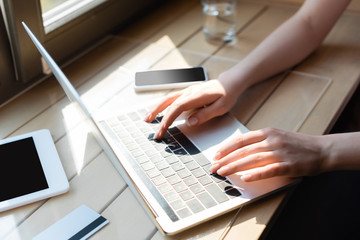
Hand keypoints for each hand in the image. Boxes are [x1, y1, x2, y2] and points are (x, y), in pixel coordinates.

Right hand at [145, 80, 237, 138]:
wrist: (230, 82)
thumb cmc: (227, 95)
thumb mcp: (221, 107)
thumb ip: (205, 114)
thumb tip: (190, 122)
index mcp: (196, 96)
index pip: (176, 108)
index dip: (167, 119)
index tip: (162, 130)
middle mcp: (188, 92)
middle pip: (168, 102)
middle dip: (157, 114)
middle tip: (150, 127)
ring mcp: (187, 92)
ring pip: (167, 99)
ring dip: (156, 108)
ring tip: (147, 118)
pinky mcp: (187, 93)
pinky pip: (172, 99)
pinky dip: (162, 105)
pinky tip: (158, 111)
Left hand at [210, 128, 325, 181]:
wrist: (322, 149)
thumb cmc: (297, 144)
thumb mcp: (276, 136)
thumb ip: (259, 142)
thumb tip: (239, 150)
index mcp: (267, 132)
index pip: (241, 140)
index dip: (226, 148)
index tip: (216, 156)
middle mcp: (271, 140)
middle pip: (243, 150)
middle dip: (225, 159)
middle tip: (214, 167)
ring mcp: (280, 153)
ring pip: (252, 160)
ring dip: (235, 167)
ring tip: (223, 172)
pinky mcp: (288, 165)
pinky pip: (269, 170)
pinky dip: (256, 174)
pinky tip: (245, 178)